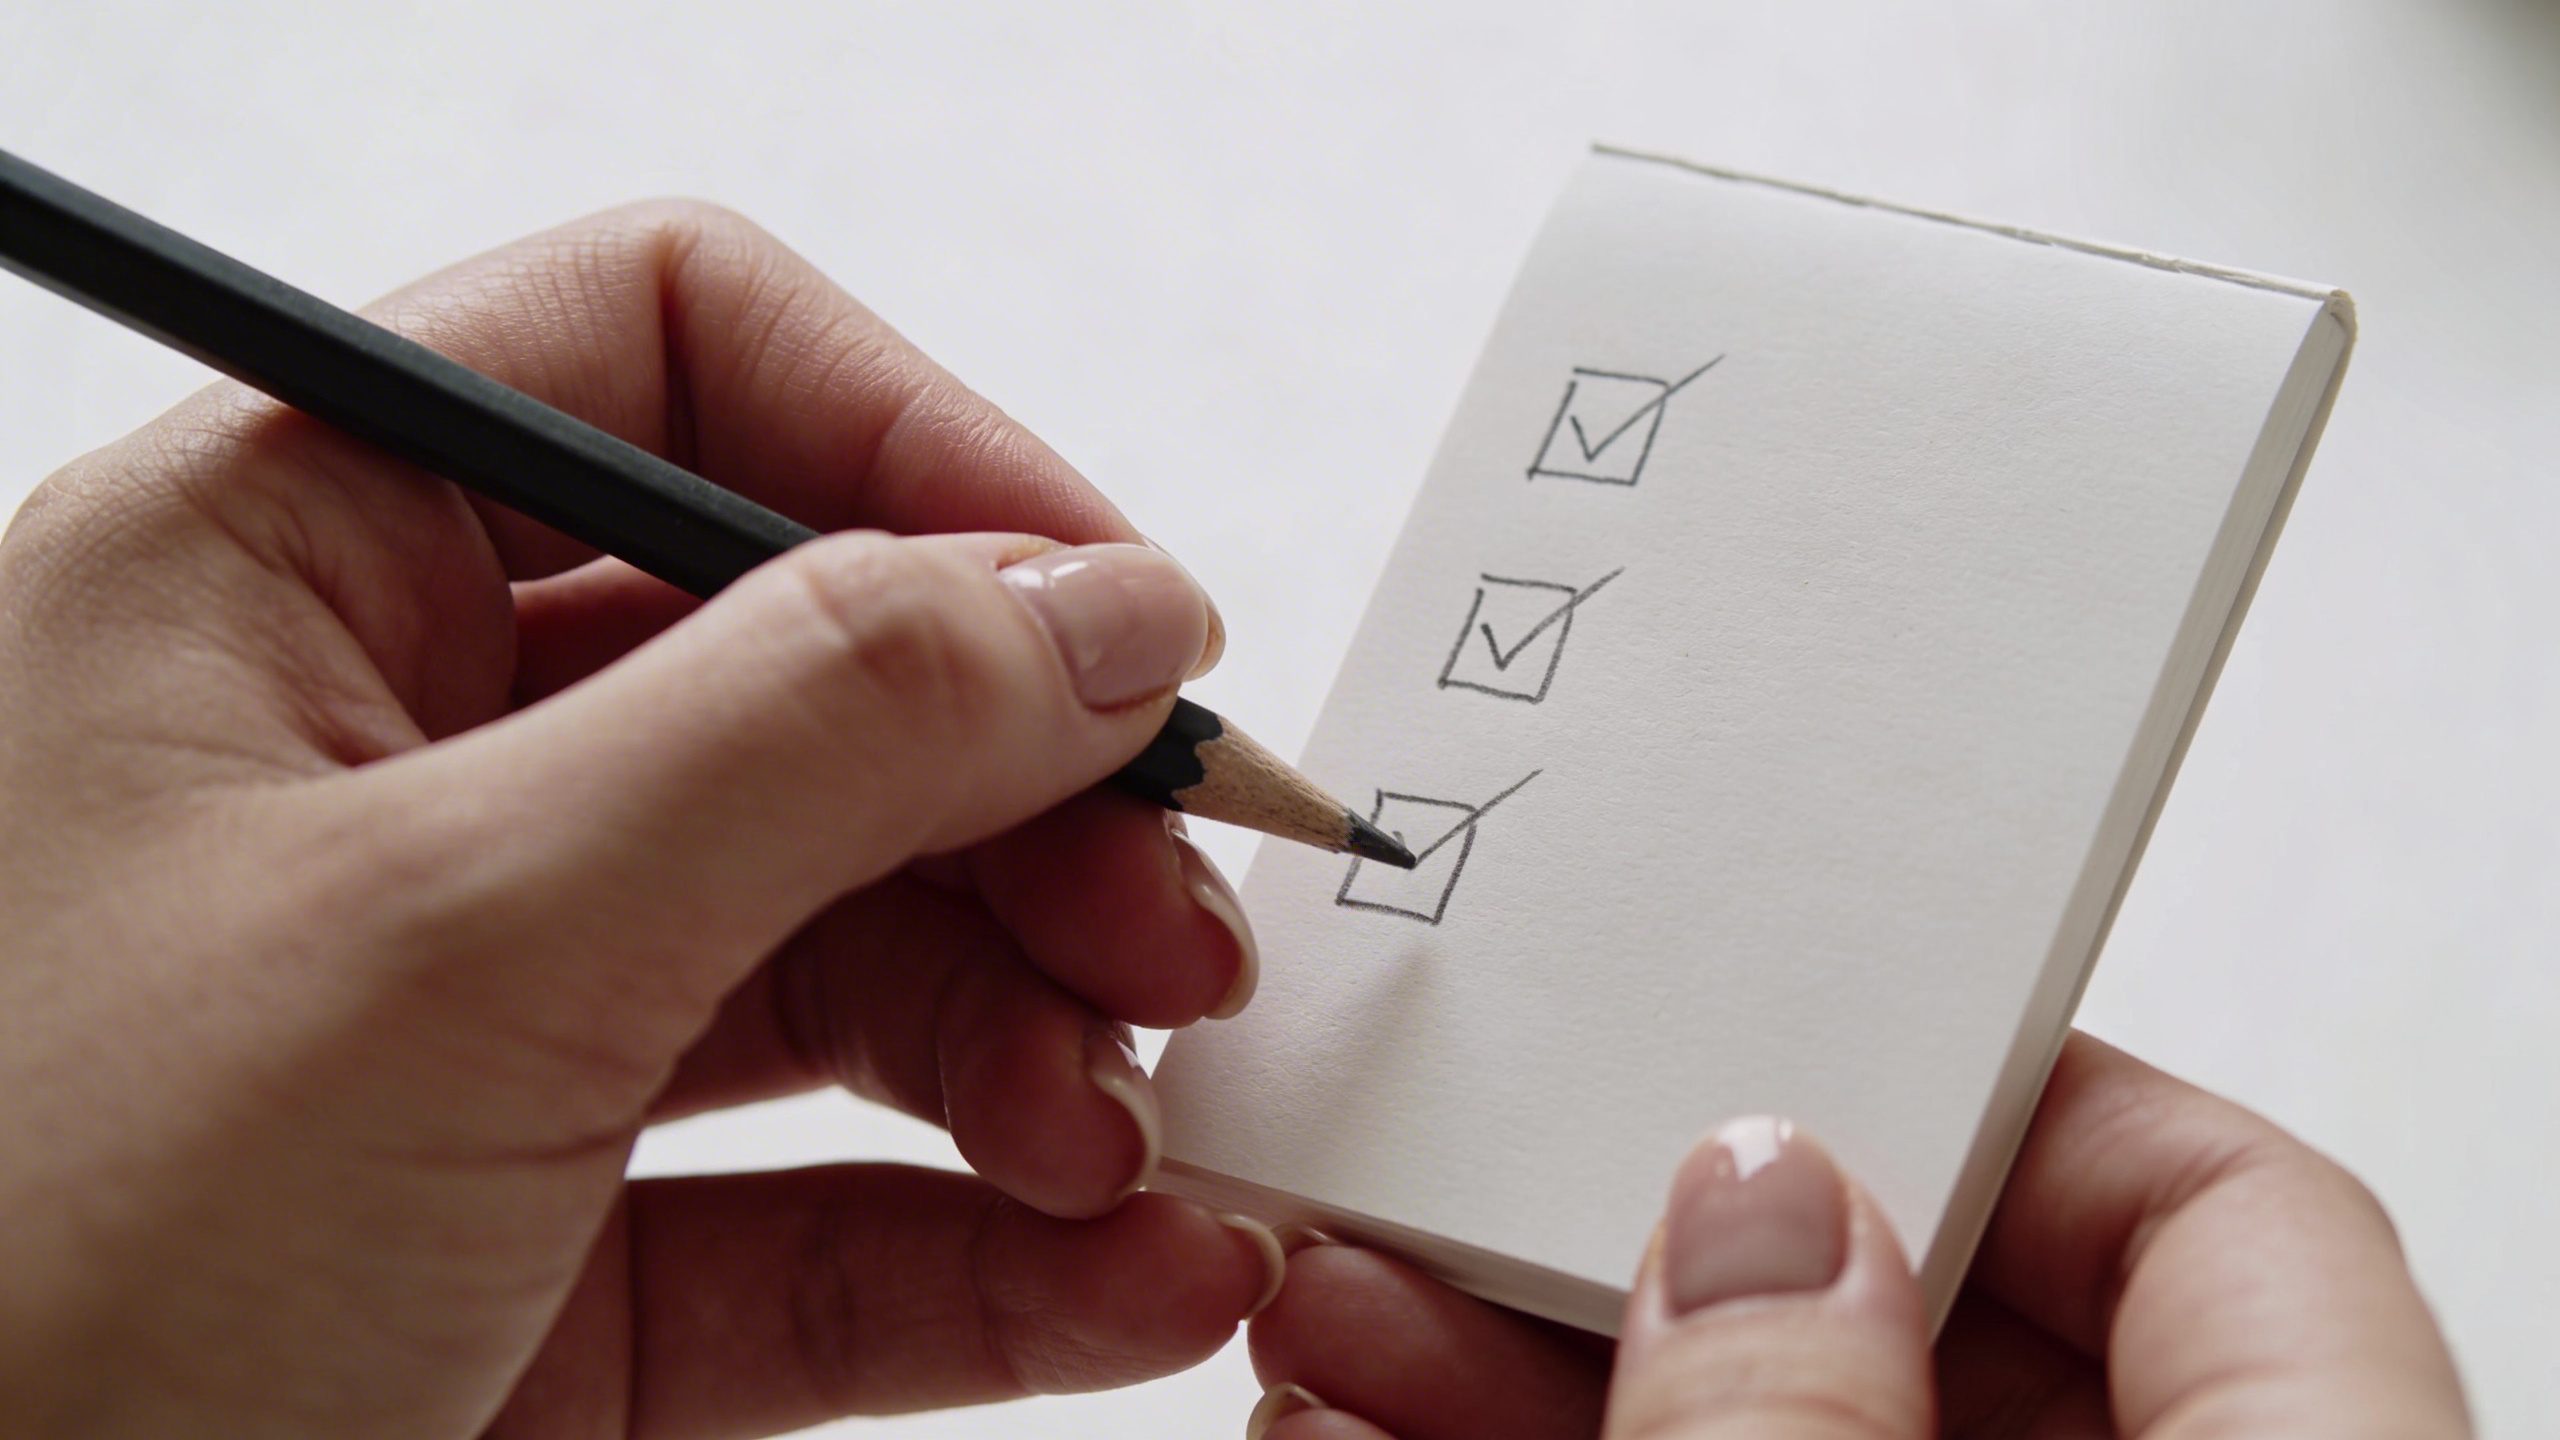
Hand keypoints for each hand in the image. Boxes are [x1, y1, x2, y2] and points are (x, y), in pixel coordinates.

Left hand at [0, 204, 1284, 1437]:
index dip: (921, 455)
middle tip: (1175, 926)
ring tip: (1130, 1142)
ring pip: (849, 956)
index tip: (1122, 625)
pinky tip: (1129, 1271)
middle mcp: (397, 776)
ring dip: (1037, 1038)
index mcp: (286, 578)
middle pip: (814, 687)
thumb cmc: (9, 1285)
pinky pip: (828, 1212)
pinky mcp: (551, 1260)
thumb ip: (813, 728)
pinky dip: (1001, 1240)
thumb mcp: (447, 944)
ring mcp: (485, 1026)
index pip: (669, 365)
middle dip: (1027, 806)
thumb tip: (1099, 611)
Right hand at [1245, 1033, 2469, 1437]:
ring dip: (1546, 1382)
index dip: (1992, 1084)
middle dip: (1652, 1253)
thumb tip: (1747, 1208)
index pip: (2224, 1208)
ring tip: (1333, 1330)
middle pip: (1953, 1328)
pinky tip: (1366, 1435)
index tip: (1763, 1033)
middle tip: (1439, 1200)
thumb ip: (1806, 1437)